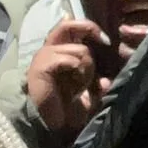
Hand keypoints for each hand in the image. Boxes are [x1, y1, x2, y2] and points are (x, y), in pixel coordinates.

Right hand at [26, 17, 108, 138]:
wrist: (47, 122)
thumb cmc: (65, 107)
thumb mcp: (87, 96)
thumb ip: (97, 87)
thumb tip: (106, 82)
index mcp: (60, 52)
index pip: (70, 27)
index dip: (88, 27)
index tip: (105, 40)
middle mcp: (51, 50)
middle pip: (68, 26)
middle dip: (89, 29)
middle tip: (104, 42)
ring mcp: (45, 56)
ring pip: (79, 50)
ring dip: (87, 68)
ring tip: (81, 84)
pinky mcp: (42, 66)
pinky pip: (68, 60)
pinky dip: (77, 71)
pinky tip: (76, 86)